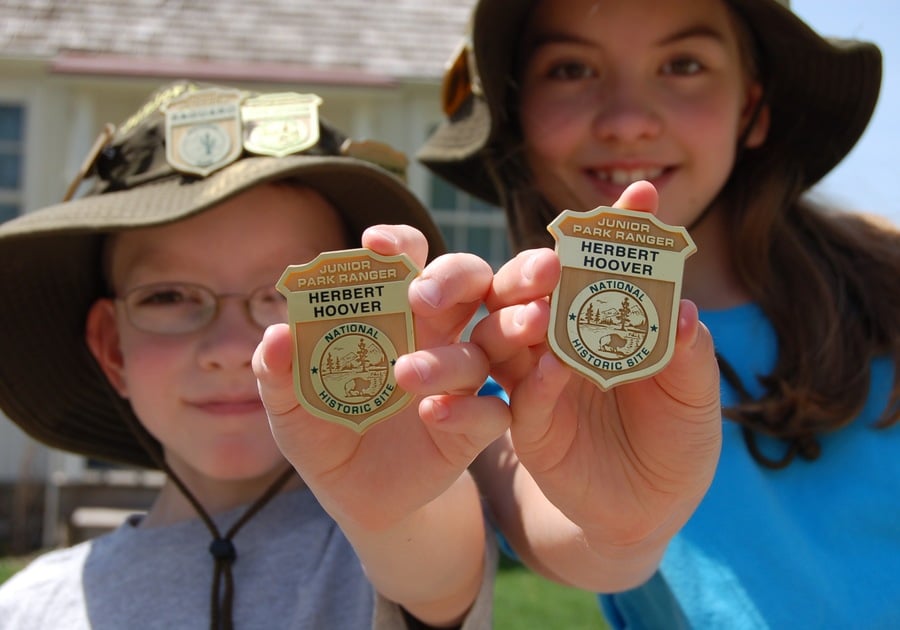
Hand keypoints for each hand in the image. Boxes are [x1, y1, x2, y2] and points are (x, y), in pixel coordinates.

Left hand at [253, 224, 509, 530]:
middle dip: (453, 277)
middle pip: (469, 282)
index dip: (399, 243)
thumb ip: (276, 370)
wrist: (349, 494)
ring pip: (479, 349)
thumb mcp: (288, 405)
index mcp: (392, 312)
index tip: (375, 244)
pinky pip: (490, 410)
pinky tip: (431, 416)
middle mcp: (434, 334)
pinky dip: (467, 411)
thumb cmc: (321, 432)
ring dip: (447, 358)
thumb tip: (278, 334)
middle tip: (421, 296)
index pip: (408, 259)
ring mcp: (459, 379)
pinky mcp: (473, 426)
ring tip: (404, 375)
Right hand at [469, 182, 721, 584]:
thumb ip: (689, 354)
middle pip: (530, 289)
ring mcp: (537, 379)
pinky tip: (556, 368)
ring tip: (543, 304)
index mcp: (600, 317)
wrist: (650, 507)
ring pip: (507, 335)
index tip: (646, 193)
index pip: (605, 263)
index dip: (624, 228)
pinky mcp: (528, 426)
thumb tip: (685, 308)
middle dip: (538, 266)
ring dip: (519, 317)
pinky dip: (539, 383)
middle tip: (559, 256)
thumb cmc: (677, 439)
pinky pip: (524, 398)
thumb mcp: (696, 395)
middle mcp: (559, 337)